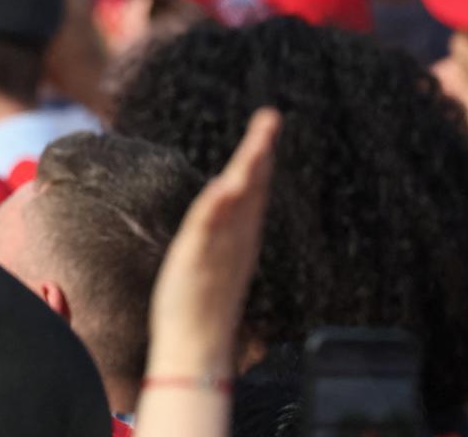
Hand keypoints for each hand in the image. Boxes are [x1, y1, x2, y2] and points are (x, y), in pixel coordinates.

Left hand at [145, 108, 278, 377]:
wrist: (196, 350)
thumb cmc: (198, 314)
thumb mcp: (211, 268)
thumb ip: (219, 241)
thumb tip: (220, 219)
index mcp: (240, 242)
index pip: (253, 194)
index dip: (260, 161)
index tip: (267, 129)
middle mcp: (236, 243)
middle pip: (253, 190)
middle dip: (262, 152)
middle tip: (271, 117)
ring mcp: (220, 251)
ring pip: (237, 202)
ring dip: (248, 168)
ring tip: (259, 137)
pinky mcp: (198, 262)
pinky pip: (208, 230)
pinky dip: (218, 207)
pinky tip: (225, 184)